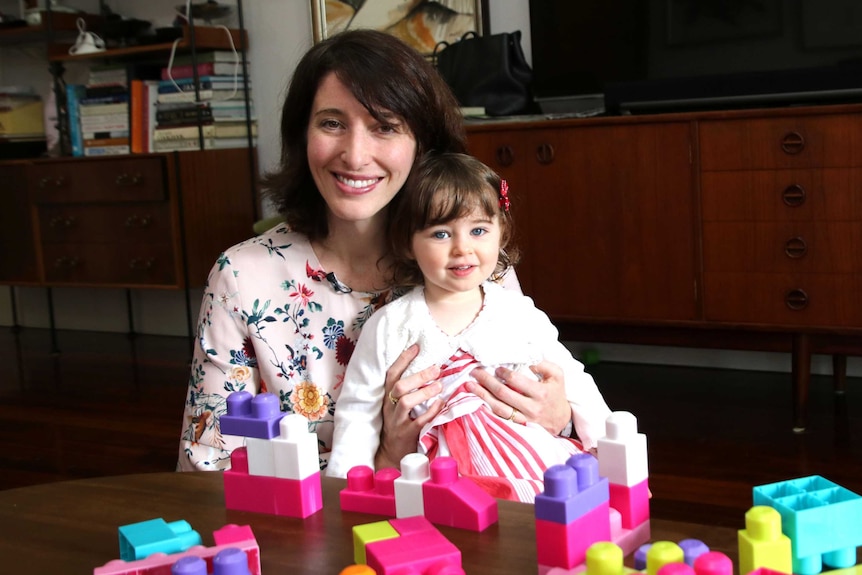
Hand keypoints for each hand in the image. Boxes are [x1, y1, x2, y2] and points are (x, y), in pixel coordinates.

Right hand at [375, 344, 442, 469]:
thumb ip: (408, 389)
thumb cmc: (399, 423)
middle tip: (436, 368)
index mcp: (387, 396)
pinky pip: (418, 421)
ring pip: (405, 402)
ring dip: (424, 392)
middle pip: (398, 386)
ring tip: (439, 386)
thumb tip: (428, 368)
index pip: (391, 373)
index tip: (417, 347)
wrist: (391, 453)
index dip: (403, 359)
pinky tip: (441, 404)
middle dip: (418, 376)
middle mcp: (389, 407)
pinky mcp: (406, 434)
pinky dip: (431, 411)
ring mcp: (396, 421)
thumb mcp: (397, 405)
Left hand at [467, 360, 570, 434]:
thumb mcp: (557, 375)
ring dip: (482, 396)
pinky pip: (499, 418)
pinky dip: (486, 409)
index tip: (496, 367)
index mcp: (540, 393)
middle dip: (487, 381)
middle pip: (503, 394)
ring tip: (469, 386)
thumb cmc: (556, 394)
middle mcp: (531, 408)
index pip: (516, 381)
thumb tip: (526, 359)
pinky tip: (476, 401)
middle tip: (475, 372)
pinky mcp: (518, 426)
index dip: (503, 373)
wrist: (561, 420)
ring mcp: (523, 419)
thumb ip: (544, 364)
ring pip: (498, 408)